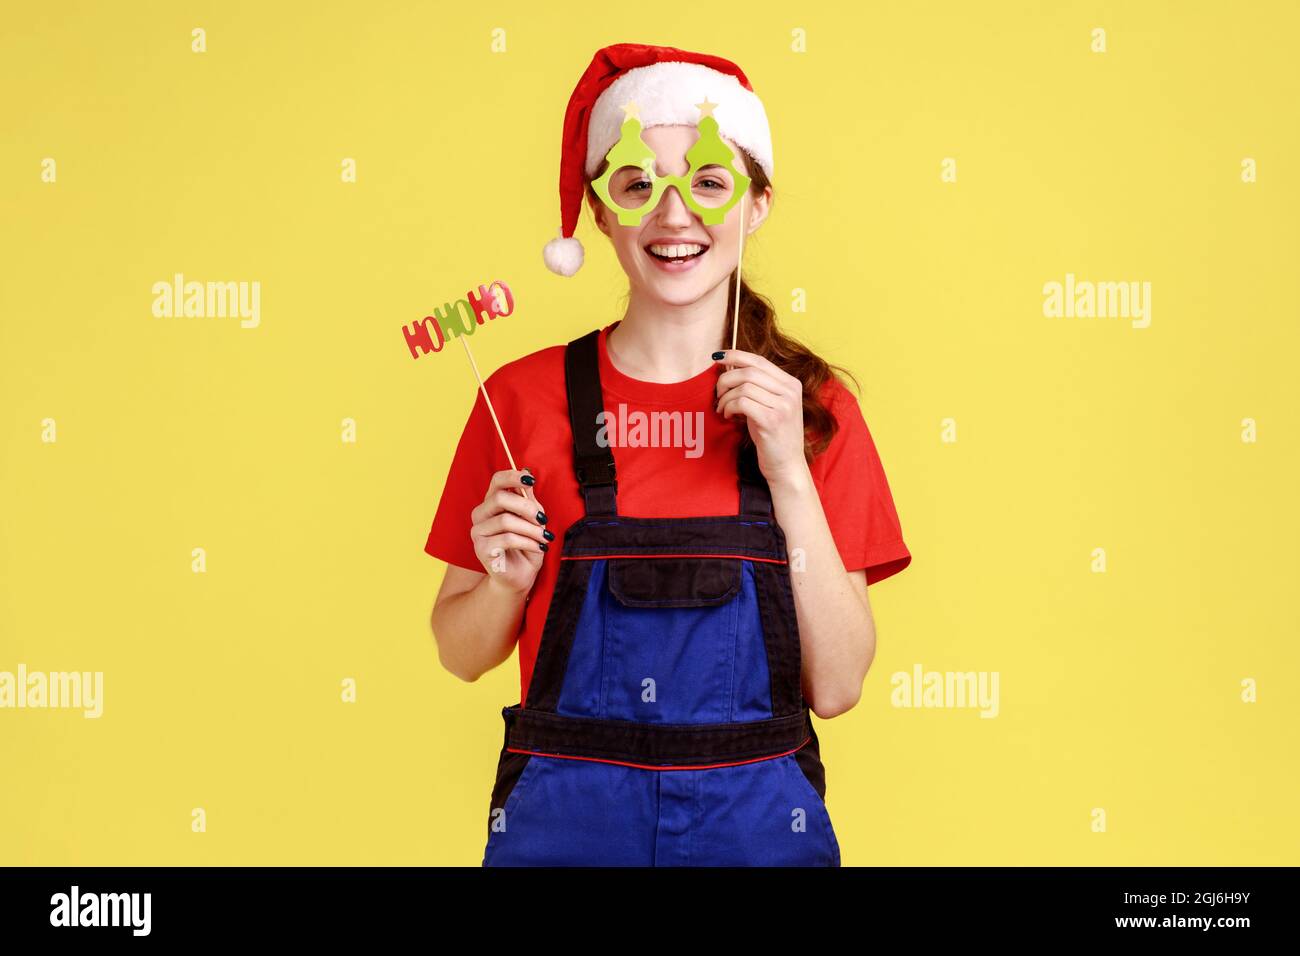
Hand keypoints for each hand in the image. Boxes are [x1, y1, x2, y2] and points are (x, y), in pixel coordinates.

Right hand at [469, 468, 551, 594]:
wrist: (521, 575)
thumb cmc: (527, 544)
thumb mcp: (532, 519)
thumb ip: (528, 498)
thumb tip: (526, 472)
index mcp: (492, 503)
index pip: (496, 481)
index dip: (512, 476)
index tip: (531, 480)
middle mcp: (480, 515)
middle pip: (499, 498)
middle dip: (527, 508)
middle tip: (543, 520)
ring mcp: (478, 532)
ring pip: (506, 520)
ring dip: (531, 529)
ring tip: (544, 538)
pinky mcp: (481, 549)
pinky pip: (507, 539)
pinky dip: (528, 542)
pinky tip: (539, 547)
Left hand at [713, 349, 807, 485]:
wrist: (787, 466)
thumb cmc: (773, 436)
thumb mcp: (770, 405)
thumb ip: (757, 386)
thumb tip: (729, 366)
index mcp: (792, 384)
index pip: (759, 361)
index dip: (736, 355)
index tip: (717, 357)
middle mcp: (790, 392)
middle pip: (749, 371)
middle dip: (726, 380)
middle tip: (717, 394)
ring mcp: (783, 406)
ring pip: (743, 387)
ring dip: (725, 397)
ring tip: (722, 409)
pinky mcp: (772, 420)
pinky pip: (741, 403)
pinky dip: (729, 407)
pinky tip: (728, 416)